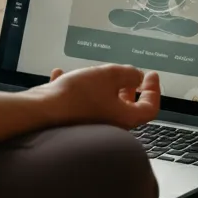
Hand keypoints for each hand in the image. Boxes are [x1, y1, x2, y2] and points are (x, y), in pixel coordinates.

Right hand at [40, 65, 160, 129]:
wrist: (44, 111)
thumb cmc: (78, 96)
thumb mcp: (109, 75)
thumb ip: (128, 74)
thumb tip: (136, 76)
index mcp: (124, 117)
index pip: (149, 107)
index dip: (153, 90)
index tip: (151, 76)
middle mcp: (109, 124)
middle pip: (127, 107)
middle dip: (129, 88)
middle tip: (131, 76)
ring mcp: (90, 123)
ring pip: (102, 103)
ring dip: (102, 87)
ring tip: (96, 72)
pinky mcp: (71, 120)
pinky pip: (77, 102)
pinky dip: (74, 88)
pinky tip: (61, 75)